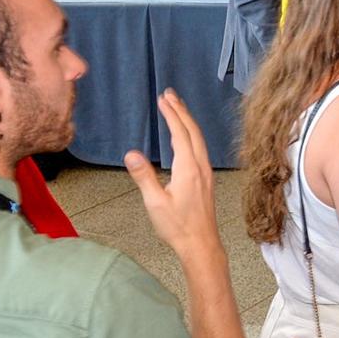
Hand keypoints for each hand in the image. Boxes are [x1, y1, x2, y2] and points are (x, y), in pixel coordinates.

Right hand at [124, 90, 222, 259]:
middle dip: (181, 110)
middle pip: (192, 131)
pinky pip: (201, 148)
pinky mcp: (206, 179)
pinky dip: (192, 134)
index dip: (172, 114)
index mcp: (189, 168)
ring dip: (188, 120)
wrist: (201, 243)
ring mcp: (206, 172)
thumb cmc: (178, 226)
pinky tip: (186, 136)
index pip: (180, 134)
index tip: (163, 99)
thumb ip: (144, 176)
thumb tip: (131, 153)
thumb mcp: (155, 202)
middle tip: (169, 94)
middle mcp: (201, 166)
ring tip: (177, 107)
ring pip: (199, 138)